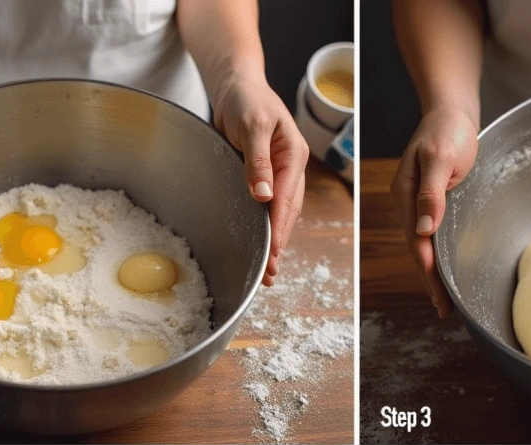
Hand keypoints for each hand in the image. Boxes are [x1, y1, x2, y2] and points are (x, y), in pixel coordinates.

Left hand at [212, 72, 309, 285]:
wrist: (237, 86)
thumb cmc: (247, 99)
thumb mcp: (252, 125)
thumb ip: (257, 161)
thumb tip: (263, 195)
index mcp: (293, 155)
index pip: (287, 199)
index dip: (279, 228)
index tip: (271, 251)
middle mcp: (290, 169)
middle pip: (287, 213)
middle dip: (278, 244)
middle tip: (268, 273)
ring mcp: (279, 175)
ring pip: (280, 215)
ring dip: (273, 242)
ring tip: (267, 271)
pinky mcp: (264, 178)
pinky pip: (267, 208)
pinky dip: (265, 229)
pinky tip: (261, 246)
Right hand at [391, 103, 478, 317]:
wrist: (451, 110)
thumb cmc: (448, 129)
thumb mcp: (440, 157)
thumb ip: (432, 193)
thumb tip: (425, 229)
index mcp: (405, 194)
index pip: (415, 240)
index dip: (427, 268)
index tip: (439, 293)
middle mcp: (409, 203)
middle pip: (417, 249)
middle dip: (429, 280)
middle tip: (443, 309)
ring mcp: (420, 204)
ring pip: (424, 246)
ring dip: (433, 273)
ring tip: (444, 300)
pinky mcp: (433, 202)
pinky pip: (433, 236)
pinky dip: (438, 256)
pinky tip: (445, 269)